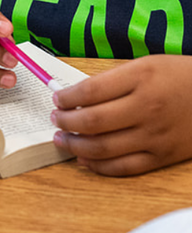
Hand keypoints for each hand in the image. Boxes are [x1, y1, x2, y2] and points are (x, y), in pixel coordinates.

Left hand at [51, 55, 191, 175]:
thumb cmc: (178, 76)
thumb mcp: (144, 65)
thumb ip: (112, 80)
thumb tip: (76, 95)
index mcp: (140, 79)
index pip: (90, 91)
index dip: (66, 97)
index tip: (57, 98)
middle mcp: (146, 108)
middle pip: (93, 121)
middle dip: (66, 122)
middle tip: (55, 119)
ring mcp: (154, 136)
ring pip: (104, 148)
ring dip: (76, 145)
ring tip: (62, 139)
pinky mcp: (162, 157)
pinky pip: (124, 167)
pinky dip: (99, 166)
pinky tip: (84, 159)